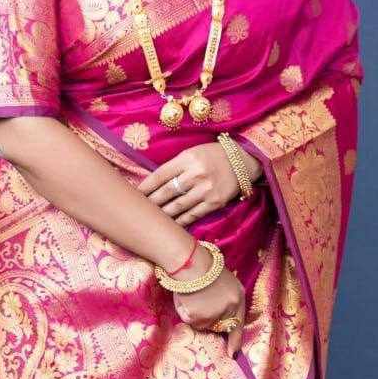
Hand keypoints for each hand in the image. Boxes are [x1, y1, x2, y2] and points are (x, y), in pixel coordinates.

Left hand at [136, 141, 262, 225]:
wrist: (243, 161)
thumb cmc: (212, 155)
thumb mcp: (192, 153)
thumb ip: (175, 166)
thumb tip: (153, 183)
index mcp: (187, 159)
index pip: (160, 175)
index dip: (145, 187)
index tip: (134, 195)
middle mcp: (196, 174)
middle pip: (166, 192)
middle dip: (150, 202)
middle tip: (138, 210)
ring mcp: (206, 190)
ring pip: (178, 206)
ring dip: (162, 214)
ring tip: (150, 219)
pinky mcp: (215, 203)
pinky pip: (193, 215)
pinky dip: (179, 221)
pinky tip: (169, 225)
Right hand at [166, 245, 245, 355]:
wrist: (190, 262)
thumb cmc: (204, 266)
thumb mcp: (225, 280)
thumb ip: (227, 298)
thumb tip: (222, 317)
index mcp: (238, 297)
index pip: (239, 324)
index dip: (235, 340)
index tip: (233, 354)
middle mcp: (230, 309)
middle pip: (218, 326)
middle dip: (210, 321)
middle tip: (201, 305)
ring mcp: (215, 314)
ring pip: (203, 324)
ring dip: (197, 315)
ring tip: (192, 296)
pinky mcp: (199, 317)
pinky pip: (191, 321)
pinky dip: (187, 313)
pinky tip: (186, 299)